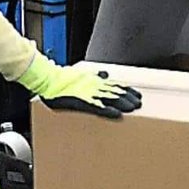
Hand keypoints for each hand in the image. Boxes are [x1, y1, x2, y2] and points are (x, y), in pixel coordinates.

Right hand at [16, 59, 143, 118]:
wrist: (48, 80)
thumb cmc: (62, 78)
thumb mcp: (81, 73)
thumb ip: (94, 75)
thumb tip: (105, 74)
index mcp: (94, 80)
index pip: (115, 85)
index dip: (127, 90)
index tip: (137, 94)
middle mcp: (95, 86)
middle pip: (116, 92)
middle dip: (129, 97)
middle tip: (139, 103)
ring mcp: (89, 94)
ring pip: (111, 99)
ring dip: (123, 103)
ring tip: (133, 108)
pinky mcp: (82, 102)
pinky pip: (98, 108)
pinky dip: (109, 111)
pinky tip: (117, 115)